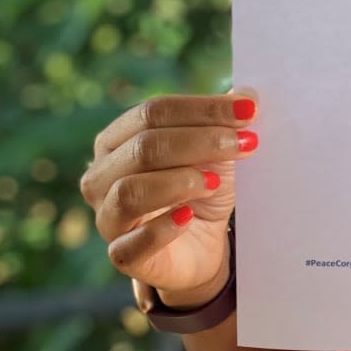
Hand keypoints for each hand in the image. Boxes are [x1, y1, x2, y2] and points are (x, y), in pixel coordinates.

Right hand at [79, 92, 258, 306]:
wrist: (201, 247)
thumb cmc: (200, 191)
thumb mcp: (216, 153)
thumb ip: (225, 122)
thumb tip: (248, 95)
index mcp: (117, 140)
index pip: (153, 112)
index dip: (202, 109)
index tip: (249, 110)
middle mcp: (101, 176)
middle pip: (143, 147)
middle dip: (200, 142)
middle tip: (244, 144)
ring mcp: (107, 217)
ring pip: (129, 191)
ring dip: (179, 182)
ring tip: (215, 183)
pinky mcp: (121, 256)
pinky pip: (132, 243)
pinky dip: (162, 229)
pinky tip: (189, 217)